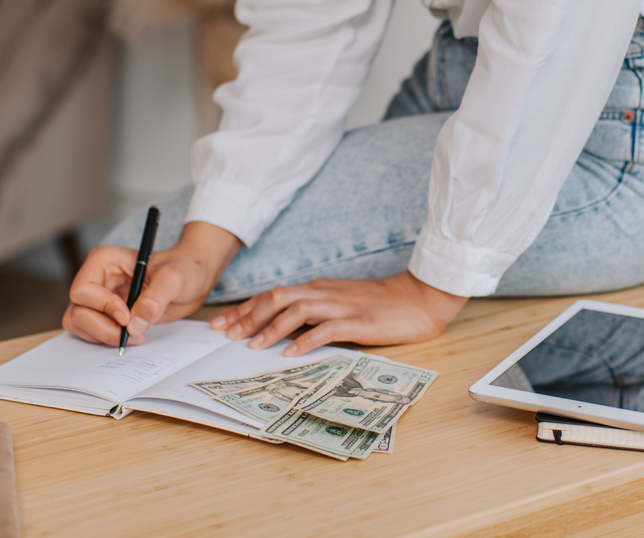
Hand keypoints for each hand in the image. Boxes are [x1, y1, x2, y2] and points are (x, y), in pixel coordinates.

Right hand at [62, 221, 240, 346]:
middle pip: (78, 311)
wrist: (194, 278)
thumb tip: (134, 325)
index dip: (102, 307)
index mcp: (105, 261)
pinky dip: (106, 340)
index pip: (83, 289)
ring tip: (135, 335)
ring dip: (104, 337)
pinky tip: (132, 336)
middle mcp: (97, 280)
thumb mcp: (175, 278)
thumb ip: (155, 298)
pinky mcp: (105, 315)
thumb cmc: (184, 267)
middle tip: (132, 334)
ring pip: (79, 325)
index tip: (126, 316)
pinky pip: (90, 334)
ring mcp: (98, 299)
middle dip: (103, 328)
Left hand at [209, 270, 467, 356]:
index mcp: (319, 289)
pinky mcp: (358, 321)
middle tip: (226, 335)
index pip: (274, 295)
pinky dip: (306, 340)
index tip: (223, 324)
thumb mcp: (343, 303)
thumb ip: (317, 312)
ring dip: (271, 328)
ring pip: (296, 310)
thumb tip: (287, 331)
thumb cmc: (382, 304)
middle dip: (248, 317)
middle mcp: (324, 293)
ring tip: (252, 346)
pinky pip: (326, 329)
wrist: (419, 297)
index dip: (246, 309)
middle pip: (276, 298)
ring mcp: (341, 306)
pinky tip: (292, 354)